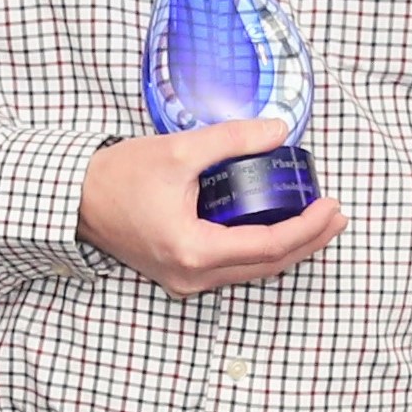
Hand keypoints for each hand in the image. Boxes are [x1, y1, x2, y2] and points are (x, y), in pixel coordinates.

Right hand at [76, 121, 347, 296]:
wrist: (74, 199)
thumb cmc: (117, 177)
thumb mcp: (178, 150)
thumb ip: (232, 139)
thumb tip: (279, 130)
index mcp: (194, 250)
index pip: (269, 246)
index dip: (307, 228)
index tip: (331, 206)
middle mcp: (193, 276)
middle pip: (267, 265)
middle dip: (308, 240)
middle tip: (337, 214)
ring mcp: (186, 281)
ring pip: (251, 270)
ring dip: (288, 246)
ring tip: (317, 220)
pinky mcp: (180, 274)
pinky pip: (232, 266)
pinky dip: (260, 248)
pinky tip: (278, 226)